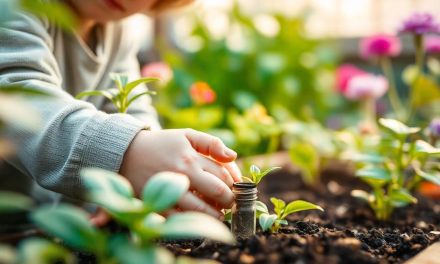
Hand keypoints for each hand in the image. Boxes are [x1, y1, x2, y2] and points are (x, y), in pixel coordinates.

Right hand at [120, 129, 241, 218]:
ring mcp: (170, 191)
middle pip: (217, 191)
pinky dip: (194, 220)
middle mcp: (183, 175)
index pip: (223, 173)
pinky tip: (200, 217)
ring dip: (216, 213)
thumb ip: (211, 143)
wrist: (127, 153)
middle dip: (230, 199)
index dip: (235, 182)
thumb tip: (233, 157)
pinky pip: (181, 218)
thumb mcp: (187, 135)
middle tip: (232, 202)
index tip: (237, 187)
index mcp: (192, 158)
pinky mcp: (158, 204)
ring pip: (201, 209)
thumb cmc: (162, 143)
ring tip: (220, 212)